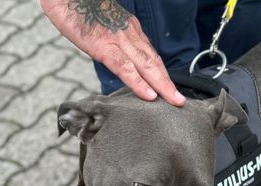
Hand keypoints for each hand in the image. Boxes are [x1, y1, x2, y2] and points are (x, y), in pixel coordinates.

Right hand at [40, 0, 185, 105]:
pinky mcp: (104, 46)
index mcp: (130, 29)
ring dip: (161, 85)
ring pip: (146, 66)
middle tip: (179, 101)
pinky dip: (138, 83)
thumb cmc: (80, 10)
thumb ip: (116, 41)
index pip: (150, 55)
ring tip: (173, 101)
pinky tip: (148, 95)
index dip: (161, 73)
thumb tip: (120, 58)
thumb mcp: (104, 25)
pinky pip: (125, 68)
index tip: (169, 88)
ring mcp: (119, 39)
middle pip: (154, 62)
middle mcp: (129, 34)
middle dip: (168, 83)